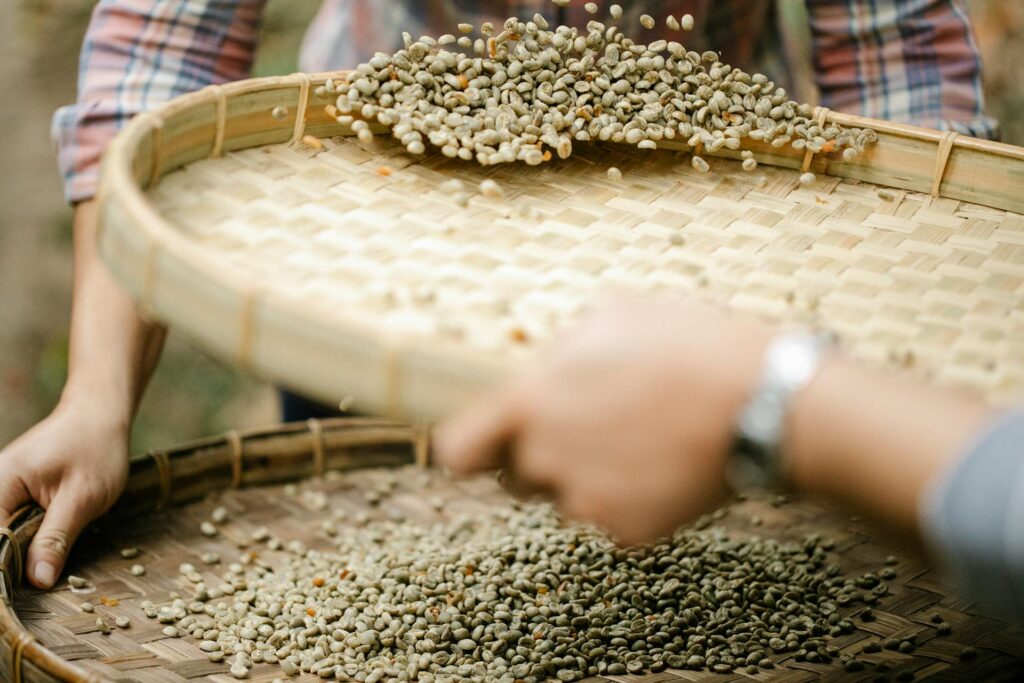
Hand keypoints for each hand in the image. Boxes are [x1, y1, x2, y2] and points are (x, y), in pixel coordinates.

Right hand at [0, 396, 129, 588]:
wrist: (99, 414)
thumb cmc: (96, 448)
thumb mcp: (82, 498)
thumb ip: (56, 539)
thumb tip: (38, 581)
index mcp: (0, 484)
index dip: (3, 571)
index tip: (17, 596)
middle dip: (10, 565)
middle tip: (37, 586)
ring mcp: (0, 491)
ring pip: (1, 537)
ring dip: (17, 556)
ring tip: (39, 574)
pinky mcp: (12, 495)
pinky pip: (9, 527)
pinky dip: (22, 543)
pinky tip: (38, 557)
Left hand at [436, 299, 773, 544]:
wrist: (763, 402)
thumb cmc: (687, 346)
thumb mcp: (612, 316)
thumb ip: (560, 351)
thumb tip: (546, 368)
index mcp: (530, 403)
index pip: (458, 451)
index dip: (469, 449)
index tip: (487, 445)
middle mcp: (546, 459)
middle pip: (516, 476)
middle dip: (540, 458)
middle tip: (592, 430)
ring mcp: (586, 501)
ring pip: (566, 498)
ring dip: (588, 478)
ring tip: (642, 440)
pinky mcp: (627, 531)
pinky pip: (612, 518)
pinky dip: (633, 499)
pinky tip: (666, 464)